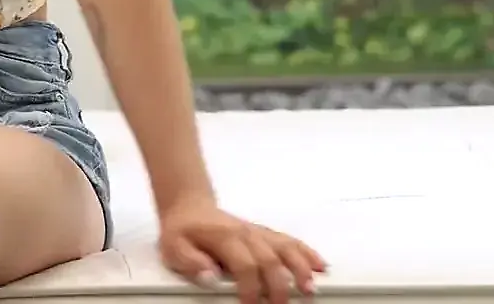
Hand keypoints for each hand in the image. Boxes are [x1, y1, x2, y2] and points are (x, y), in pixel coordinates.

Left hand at [157, 196, 326, 302]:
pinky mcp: (265, 234)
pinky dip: (306, 252)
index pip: (244, 264)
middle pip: (270, 259)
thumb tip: (209, 277)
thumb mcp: (174, 247)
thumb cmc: (183, 230)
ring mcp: (258, 233)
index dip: (250, 287)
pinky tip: (319, 265)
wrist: (188, 207)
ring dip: (300, 268)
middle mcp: (246, 234)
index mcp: (225, 238)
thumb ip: (191, 262)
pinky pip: (290, 241)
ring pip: (286, 247)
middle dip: (279, 285)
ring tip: (310, 288)